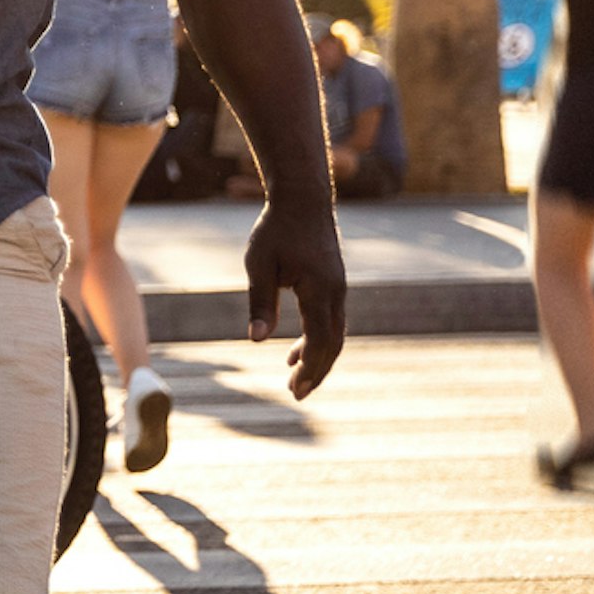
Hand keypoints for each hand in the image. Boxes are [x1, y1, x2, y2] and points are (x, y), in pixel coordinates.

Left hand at [245, 190, 346, 396]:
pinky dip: (315, 339)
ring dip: (316, 358)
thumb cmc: (276, 229)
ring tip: (293, 379)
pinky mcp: (333, 284)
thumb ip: (260, 302)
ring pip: (334, 333)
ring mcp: (338, 288)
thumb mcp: (259, 265)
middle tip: (296, 394)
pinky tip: (294, 351)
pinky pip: (329, 320)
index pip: (320, 340)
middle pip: (333, 343)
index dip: (310, 368)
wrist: (302, 199)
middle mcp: (336, 292)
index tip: (295, 389)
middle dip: (316, 371)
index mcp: (321, 290)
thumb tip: (256, 340)